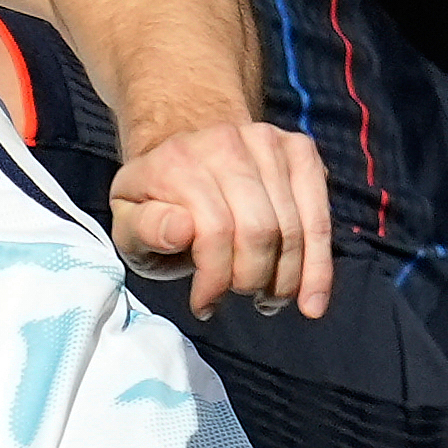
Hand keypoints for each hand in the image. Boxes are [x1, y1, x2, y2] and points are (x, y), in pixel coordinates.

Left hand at [108, 122, 331, 320]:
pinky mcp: (299, 149)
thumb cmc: (158, 198)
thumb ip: (143, 229)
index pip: (214, 232)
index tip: (205, 305)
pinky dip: (319, 265)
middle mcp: (225, 142)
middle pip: (259, 232)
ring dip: (284, 279)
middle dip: (251, 279)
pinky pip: (320, 215)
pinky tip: (311, 299)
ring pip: (292, 229)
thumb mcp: (128, 219)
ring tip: (268, 298)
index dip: (214, 281)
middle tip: (241, 295)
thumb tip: (180, 230)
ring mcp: (267, 141)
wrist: (185, 144)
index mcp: (175, 161)